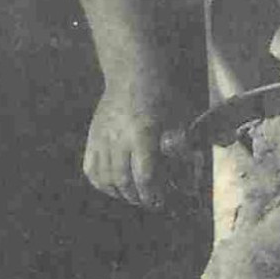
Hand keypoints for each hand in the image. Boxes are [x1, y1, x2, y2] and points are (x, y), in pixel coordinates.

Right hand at [82, 81, 180, 209]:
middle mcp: (118, 137)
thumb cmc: (163, 100)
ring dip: (119, 193)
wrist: (133, 76)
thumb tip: (189, 185)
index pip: (144, 176)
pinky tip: (113, 185)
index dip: (152, 195)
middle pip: (123, 181)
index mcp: (142, 134)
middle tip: (149, 201)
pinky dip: (101, 182)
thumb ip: (184, 155)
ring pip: (104, 178)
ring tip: (133, 194)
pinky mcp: (92, 137)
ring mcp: (101, 137)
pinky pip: (90, 168)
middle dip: (137, 197)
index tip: (161, 202)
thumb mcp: (180, 123)